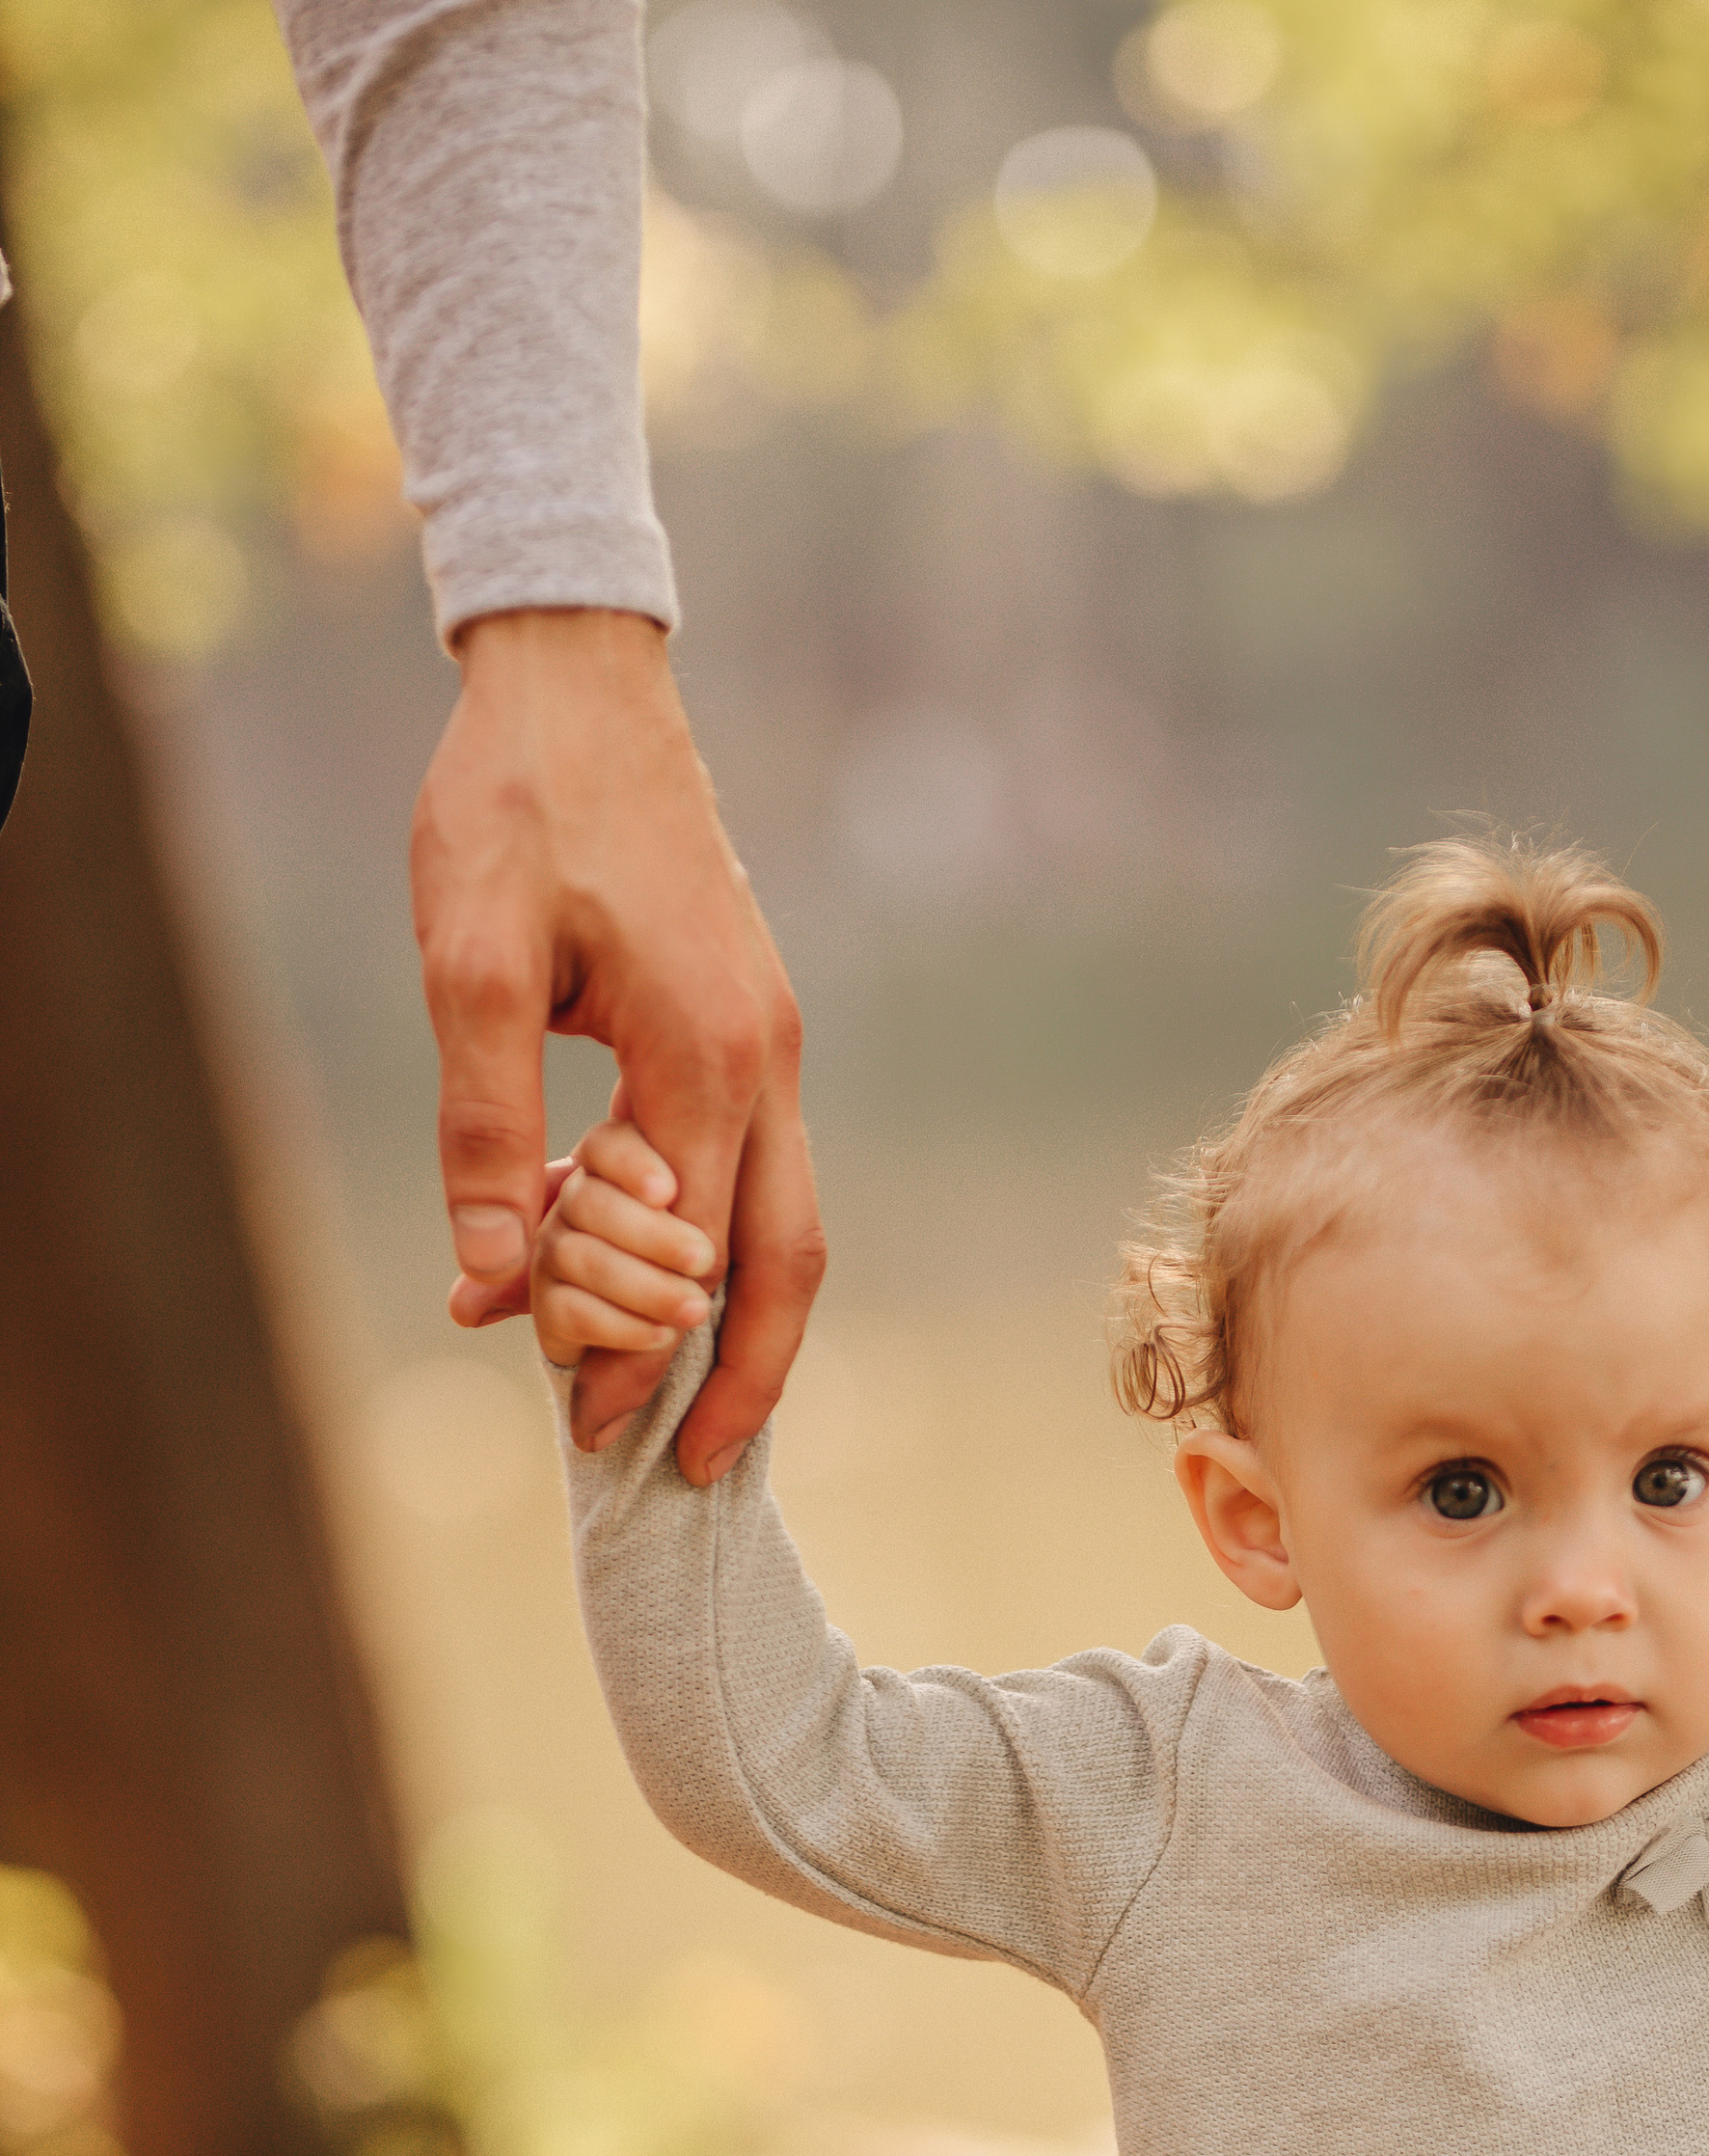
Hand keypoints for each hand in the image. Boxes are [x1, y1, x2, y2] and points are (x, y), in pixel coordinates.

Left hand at [411, 606, 825, 1479]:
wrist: (579, 682)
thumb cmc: (517, 807)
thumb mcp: (470, 964)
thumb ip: (482, 1126)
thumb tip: (487, 1277)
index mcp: (706, 1057)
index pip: (688, 1256)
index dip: (638, 1356)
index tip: (581, 1431)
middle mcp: (766, 1064)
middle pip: (788, 1267)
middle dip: (743, 1381)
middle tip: (685, 1470)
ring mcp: (769, 1045)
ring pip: (781, 1223)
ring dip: (726, 1315)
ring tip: (660, 1390)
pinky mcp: (748, 1026)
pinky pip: (746, 1165)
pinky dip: (701, 1236)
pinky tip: (623, 1258)